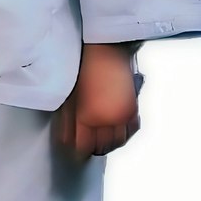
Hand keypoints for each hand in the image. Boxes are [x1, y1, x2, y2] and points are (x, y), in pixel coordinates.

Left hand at [54, 42, 140, 157]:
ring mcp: (124, 115)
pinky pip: (131, 131)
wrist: (106, 50)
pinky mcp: (134, 109)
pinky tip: (114, 133)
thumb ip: (68, 120)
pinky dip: (123, 135)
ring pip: (118, 142)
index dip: (77, 150)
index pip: (83, 146)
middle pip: (102, 147)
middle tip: (83, 147)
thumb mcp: (69, 96)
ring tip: (98, 142)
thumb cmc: (84, 68)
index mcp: (89, 116)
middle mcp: (109, 119)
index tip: (73, 150)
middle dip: (91, 149)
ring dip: (108, 144)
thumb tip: (66, 137)